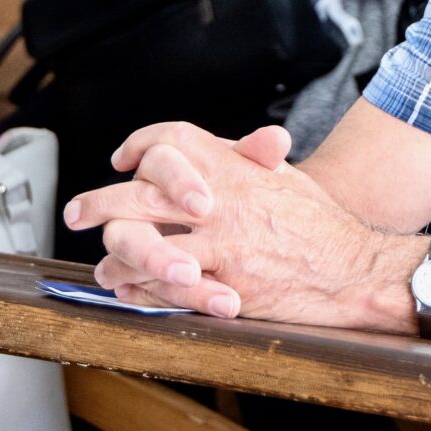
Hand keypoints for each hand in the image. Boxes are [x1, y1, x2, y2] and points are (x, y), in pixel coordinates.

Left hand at [64, 122, 400, 325]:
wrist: (354, 267)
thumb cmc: (320, 222)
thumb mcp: (284, 177)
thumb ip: (249, 159)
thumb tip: (244, 141)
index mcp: (232, 166)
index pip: (171, 140)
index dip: (140, 144)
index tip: (121, 159)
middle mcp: (220, 200)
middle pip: (140, 195)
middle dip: (99, 203)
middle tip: (77, 213)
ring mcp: (220, 244)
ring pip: (145, 246)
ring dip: (116, 256)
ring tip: (104, 264)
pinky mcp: (225, 284)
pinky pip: (167, 289)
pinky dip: (141, 291)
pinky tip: (129, 290)